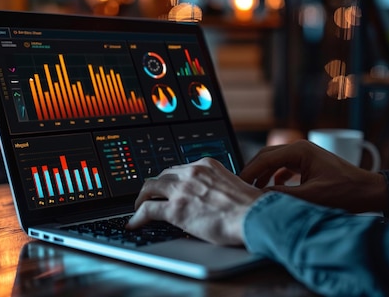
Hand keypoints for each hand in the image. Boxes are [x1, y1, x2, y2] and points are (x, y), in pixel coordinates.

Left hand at [126, 158, 262, 245]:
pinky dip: (137, 217)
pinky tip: (134, 223)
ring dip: (142, 198)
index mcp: (206, 165)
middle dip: (155, 187)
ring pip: (150, 188)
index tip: (167, 186)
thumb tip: (213, 197)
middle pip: (162, 175)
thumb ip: (218, 185)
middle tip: (150, 196)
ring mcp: (182, 190)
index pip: (180, 168)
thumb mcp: (233, 184)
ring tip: (139, 207)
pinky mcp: (176, 209)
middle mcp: (192, 172)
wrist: (254, 216)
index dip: (170, 179)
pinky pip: (147, 210)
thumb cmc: (251, 206)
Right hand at [239, 140, 387, 212]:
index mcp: (300, 151)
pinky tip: (272, 190)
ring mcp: (304, 155)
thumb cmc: (346, 192)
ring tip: (252, 190)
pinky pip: (283, 168)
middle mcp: (300, 149)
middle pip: (266, 157)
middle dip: (252, 171)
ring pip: (274, 162)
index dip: (248, 171)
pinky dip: (274, 178)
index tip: (237, 184)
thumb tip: (260, 198)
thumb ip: (283, 196)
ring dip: (262, 175)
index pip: (265, 158)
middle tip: (240, 187)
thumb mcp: (311, 196)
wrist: (368, 192)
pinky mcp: (308, 164)